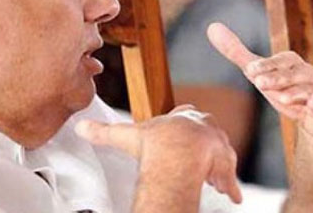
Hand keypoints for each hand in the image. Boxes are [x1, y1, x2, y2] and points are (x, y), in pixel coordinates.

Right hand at [75, 105, 241, 203]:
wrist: (178, 152)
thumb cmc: (155, 142)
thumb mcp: (126, 134)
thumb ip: (104, 132)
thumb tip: (80, 126)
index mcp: (184, 116)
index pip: (187, 114)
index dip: (185, 124)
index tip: (182, 134)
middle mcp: (204, 127)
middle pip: (208, 134)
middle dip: (205, 146)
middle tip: (198, 161)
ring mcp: (217, 145)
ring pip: (221, 156)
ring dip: (217, 168)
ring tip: (213, 181)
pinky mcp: (225, 164)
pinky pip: (229, 178)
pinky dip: (231, 188)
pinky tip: (232, 197)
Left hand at [206, 22, 312, 144]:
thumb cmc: (289, 89)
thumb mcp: (261, 73)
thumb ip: (238, 53)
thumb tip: (211, 27)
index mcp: (290, 63)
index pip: (278, 62)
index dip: (265, 66)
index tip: (249, 70)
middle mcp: (307, 73)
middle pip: (293, 73)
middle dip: (277, 78)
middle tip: (259, 84)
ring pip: (309, 89)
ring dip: (296, 93)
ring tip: (282, 98)